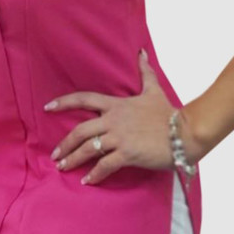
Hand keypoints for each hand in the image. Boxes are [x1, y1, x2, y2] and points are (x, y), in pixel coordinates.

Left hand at [45, 48, 204, 185]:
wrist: (185, 132)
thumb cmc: (168, 113)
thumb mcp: (154, 90)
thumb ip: (145, 72)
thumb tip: (141, 52)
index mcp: (116, 105)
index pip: (84, 99)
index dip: (64, 102)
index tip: (48, 108)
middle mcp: (114, 120)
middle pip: (80, 130)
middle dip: (65, 144)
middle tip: (55, 155)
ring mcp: (120, 137)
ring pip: (88, 148)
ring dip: (73, 159)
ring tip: (63, 168)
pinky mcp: (128, 153)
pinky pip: (105, 165)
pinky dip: (94, 174)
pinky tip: (87, 181)